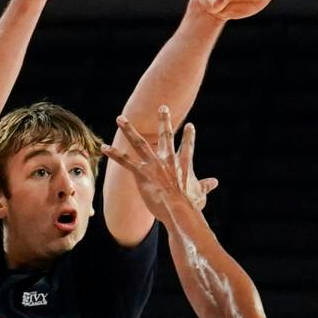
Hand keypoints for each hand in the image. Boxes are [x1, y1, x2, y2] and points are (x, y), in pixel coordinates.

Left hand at [103, 106, 219, 223]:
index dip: (190, 137)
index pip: (188, 147)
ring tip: (120, 118)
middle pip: (166, 136)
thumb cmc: (190, 205)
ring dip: (128, 130)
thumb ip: (205, 186)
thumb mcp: (200, 194)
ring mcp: (154, 165)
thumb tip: (214, 182)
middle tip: (162, 107)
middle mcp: (168, 160)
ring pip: (139, 143)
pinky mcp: (142, 173)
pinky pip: (125, 161)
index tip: (191, 126)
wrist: (180, 209)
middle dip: (164, 121)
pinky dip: (114, 154)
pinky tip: (103, 146)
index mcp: (182, 164)